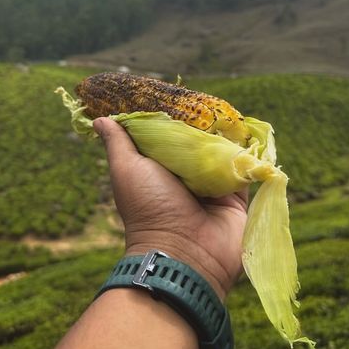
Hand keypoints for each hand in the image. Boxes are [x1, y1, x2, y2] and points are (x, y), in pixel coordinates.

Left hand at [93, 117, 247, 300]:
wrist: (184, 254)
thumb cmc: (149, 209)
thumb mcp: (127, 170)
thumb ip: (118, 143)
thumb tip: (99, 119)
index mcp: (160, 169)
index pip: (168, 136)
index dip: (173, 117)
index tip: (178, 94)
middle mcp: (186, 177)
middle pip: (197, 143)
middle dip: (203, 124)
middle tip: (209, 102)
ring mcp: (212, 187)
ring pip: (222, 153)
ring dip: (225, 137)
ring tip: (229, 113)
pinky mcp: (235, 197)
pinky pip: (244, 170)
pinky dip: (246, 154)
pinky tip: (248, 134)